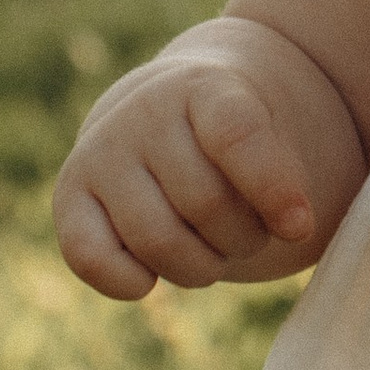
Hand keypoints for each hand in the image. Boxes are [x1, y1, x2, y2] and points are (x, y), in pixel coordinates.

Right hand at [52, 49, 320, 299]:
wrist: (169, 112)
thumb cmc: (235, 140)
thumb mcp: (274, 133)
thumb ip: (286, 174)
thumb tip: (294, 227)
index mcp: (205, 86)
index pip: (236, 135)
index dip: (273, 188)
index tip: (299, 228)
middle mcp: (144, 112)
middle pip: (207, 204)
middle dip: (243, 236)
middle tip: (247, 229)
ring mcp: (101, 151)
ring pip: (159, 241)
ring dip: (201, 266)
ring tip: (211, 247)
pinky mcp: (69, 195)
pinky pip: (91, 259)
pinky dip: (130, 283)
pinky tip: (150, 278)